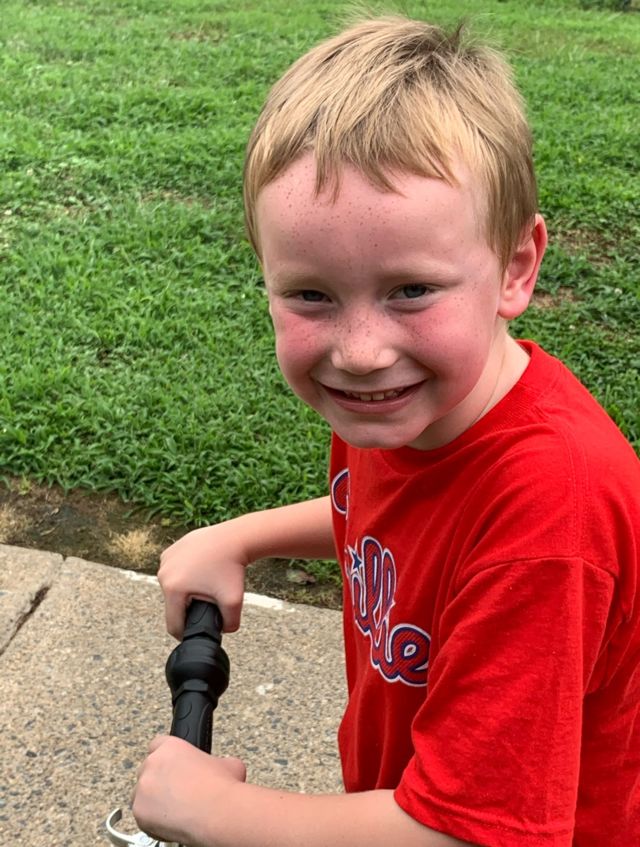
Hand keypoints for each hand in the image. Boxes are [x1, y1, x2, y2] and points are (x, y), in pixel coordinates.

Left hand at [132, 735, 245, 846]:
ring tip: (175, 810)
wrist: (218, 813)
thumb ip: (215, 761)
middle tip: (177, 793)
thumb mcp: (228, 763)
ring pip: (142, 794)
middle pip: (148, 771)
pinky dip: (153, 821)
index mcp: (170, 747)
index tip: (173, 768)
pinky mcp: (139, 812)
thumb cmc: (222, 787)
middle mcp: (152, 763)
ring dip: (154, 801)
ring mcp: (142, 788)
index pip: (157, 745)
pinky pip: (142, 816)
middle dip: (159, 781)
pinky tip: (172, 823)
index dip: (166, 758)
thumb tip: (220, 768)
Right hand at [159, 521, 248, 637]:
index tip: (198, 629)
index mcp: (173, 588)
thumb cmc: (232, 567)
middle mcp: (164, 574)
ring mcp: (165, 560)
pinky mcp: (170, 551)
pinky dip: (185, 575)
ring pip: (172, 588)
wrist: (234, 538)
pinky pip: (174, 572)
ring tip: (205, 585)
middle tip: (208, 600)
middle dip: (189, 608)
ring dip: (186, 592)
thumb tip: (222, 631)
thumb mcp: (234, 601)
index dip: (186, 633)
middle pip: (173, 605)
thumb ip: (229, 625)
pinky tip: (200, 572)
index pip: (174, 625)